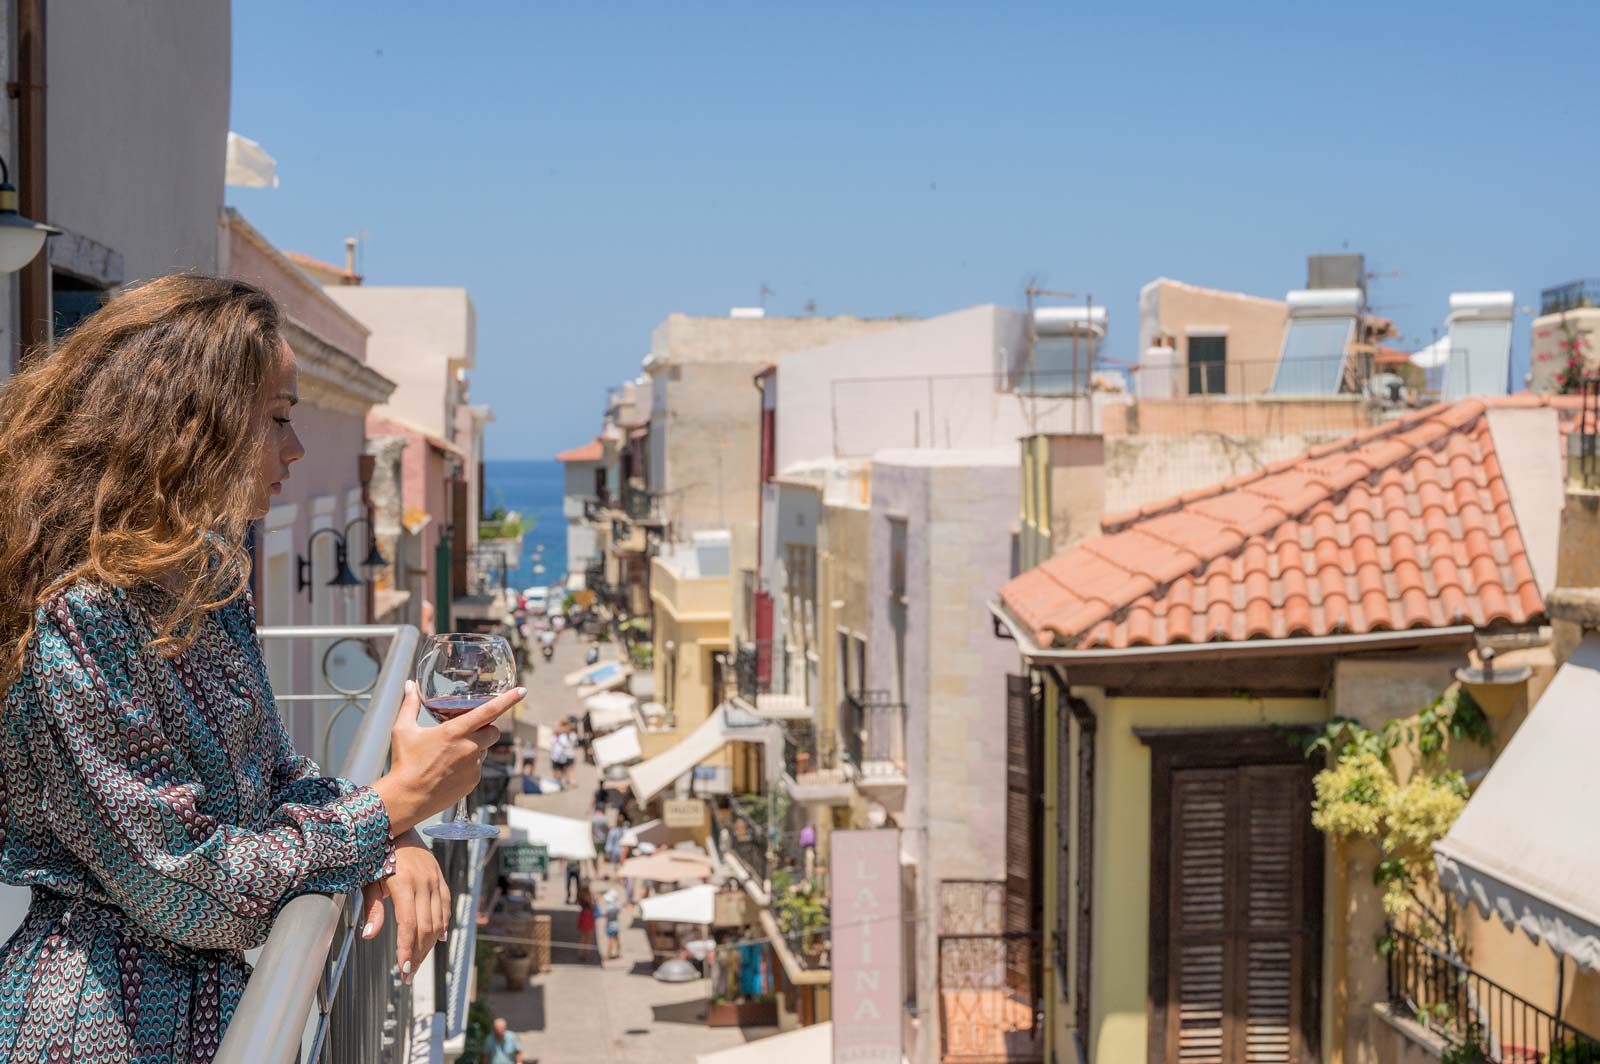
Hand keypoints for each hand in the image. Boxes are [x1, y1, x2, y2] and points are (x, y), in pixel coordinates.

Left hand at [360, 830, 450, 983]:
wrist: (396, 824)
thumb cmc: (376, 853)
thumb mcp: (368, 879)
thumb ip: (372, 908)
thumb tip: (369, 935)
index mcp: (405, 883)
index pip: (409, 925)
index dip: (407, 949)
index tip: (403, 969)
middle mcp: (424, 882)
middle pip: (426, 927)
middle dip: (418, 953)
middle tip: (408, 974)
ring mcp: (435, 879)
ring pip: (438, 919)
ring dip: (429, 944)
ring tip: (417, 961)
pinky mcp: (439, 877)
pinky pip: (445, 906)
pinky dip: (443, 925)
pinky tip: (438, 939)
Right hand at [372, 680, 524, 836]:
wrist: (407, 798)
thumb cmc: (404, 763)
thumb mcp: (403, 730)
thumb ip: (410, 704)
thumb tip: (410, 685)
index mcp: (455, 731)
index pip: (490, 711)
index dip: (508, 699)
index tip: (522, 690)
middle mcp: (469, 748)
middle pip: (493, 731)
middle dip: (486, 728)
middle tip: (468, 730)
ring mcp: (473, 767)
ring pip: (485, 750)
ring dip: (476, 748)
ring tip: (451, 754)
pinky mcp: (473, 782)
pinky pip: (478, 768)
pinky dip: (469, 765)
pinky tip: (450, 769)